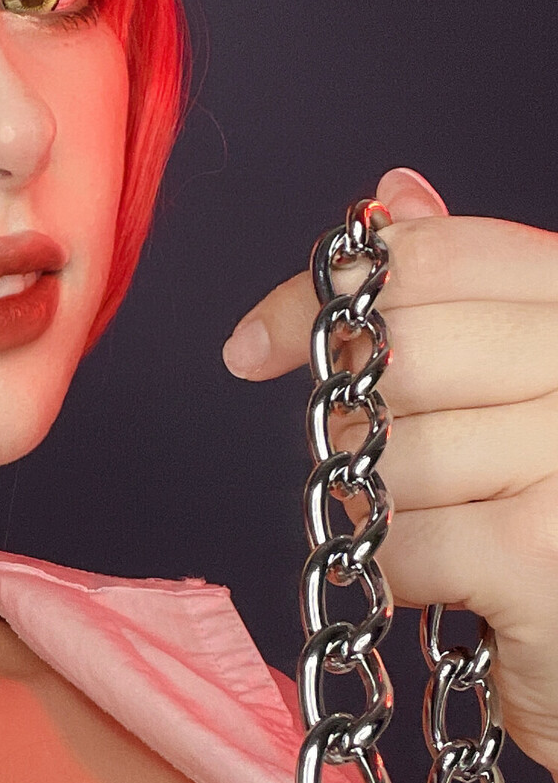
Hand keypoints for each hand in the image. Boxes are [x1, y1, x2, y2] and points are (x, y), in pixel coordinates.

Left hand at [222, 167, 557, 780]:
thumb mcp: (527, 394)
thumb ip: (472, 296)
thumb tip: (393, 195)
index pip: (439, 257)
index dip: (324, 296)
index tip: (254, 347)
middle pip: (402, 349)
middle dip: (355, 415)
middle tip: (374, 468)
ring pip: (394, 451)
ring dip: (385, 507)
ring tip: (444, 534)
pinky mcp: (544, 552)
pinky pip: (404, 539)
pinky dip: (400, 573)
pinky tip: (450, 588)